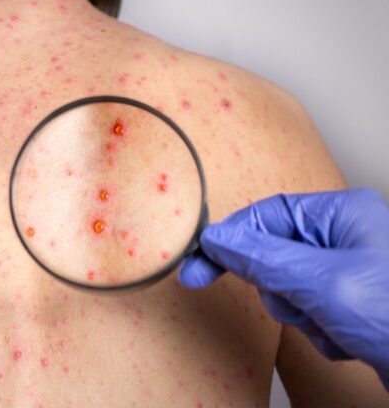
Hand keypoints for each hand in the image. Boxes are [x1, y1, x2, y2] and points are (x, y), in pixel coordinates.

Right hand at [178, 188, 388, 388]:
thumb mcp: (321, 283)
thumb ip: (261, 257)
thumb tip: (217, 239)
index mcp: (343, 214)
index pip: (266, 215)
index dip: (229, 241)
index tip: (197, 267)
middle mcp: (347, 237)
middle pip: (274, 253)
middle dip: (280, 288)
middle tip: (301, 304)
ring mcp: (352, 272)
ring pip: (289, 288)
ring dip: (303, 313)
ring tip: (335, 324)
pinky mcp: (354, 305)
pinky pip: (310, 312)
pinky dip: (321, 330)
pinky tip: (350, 338)